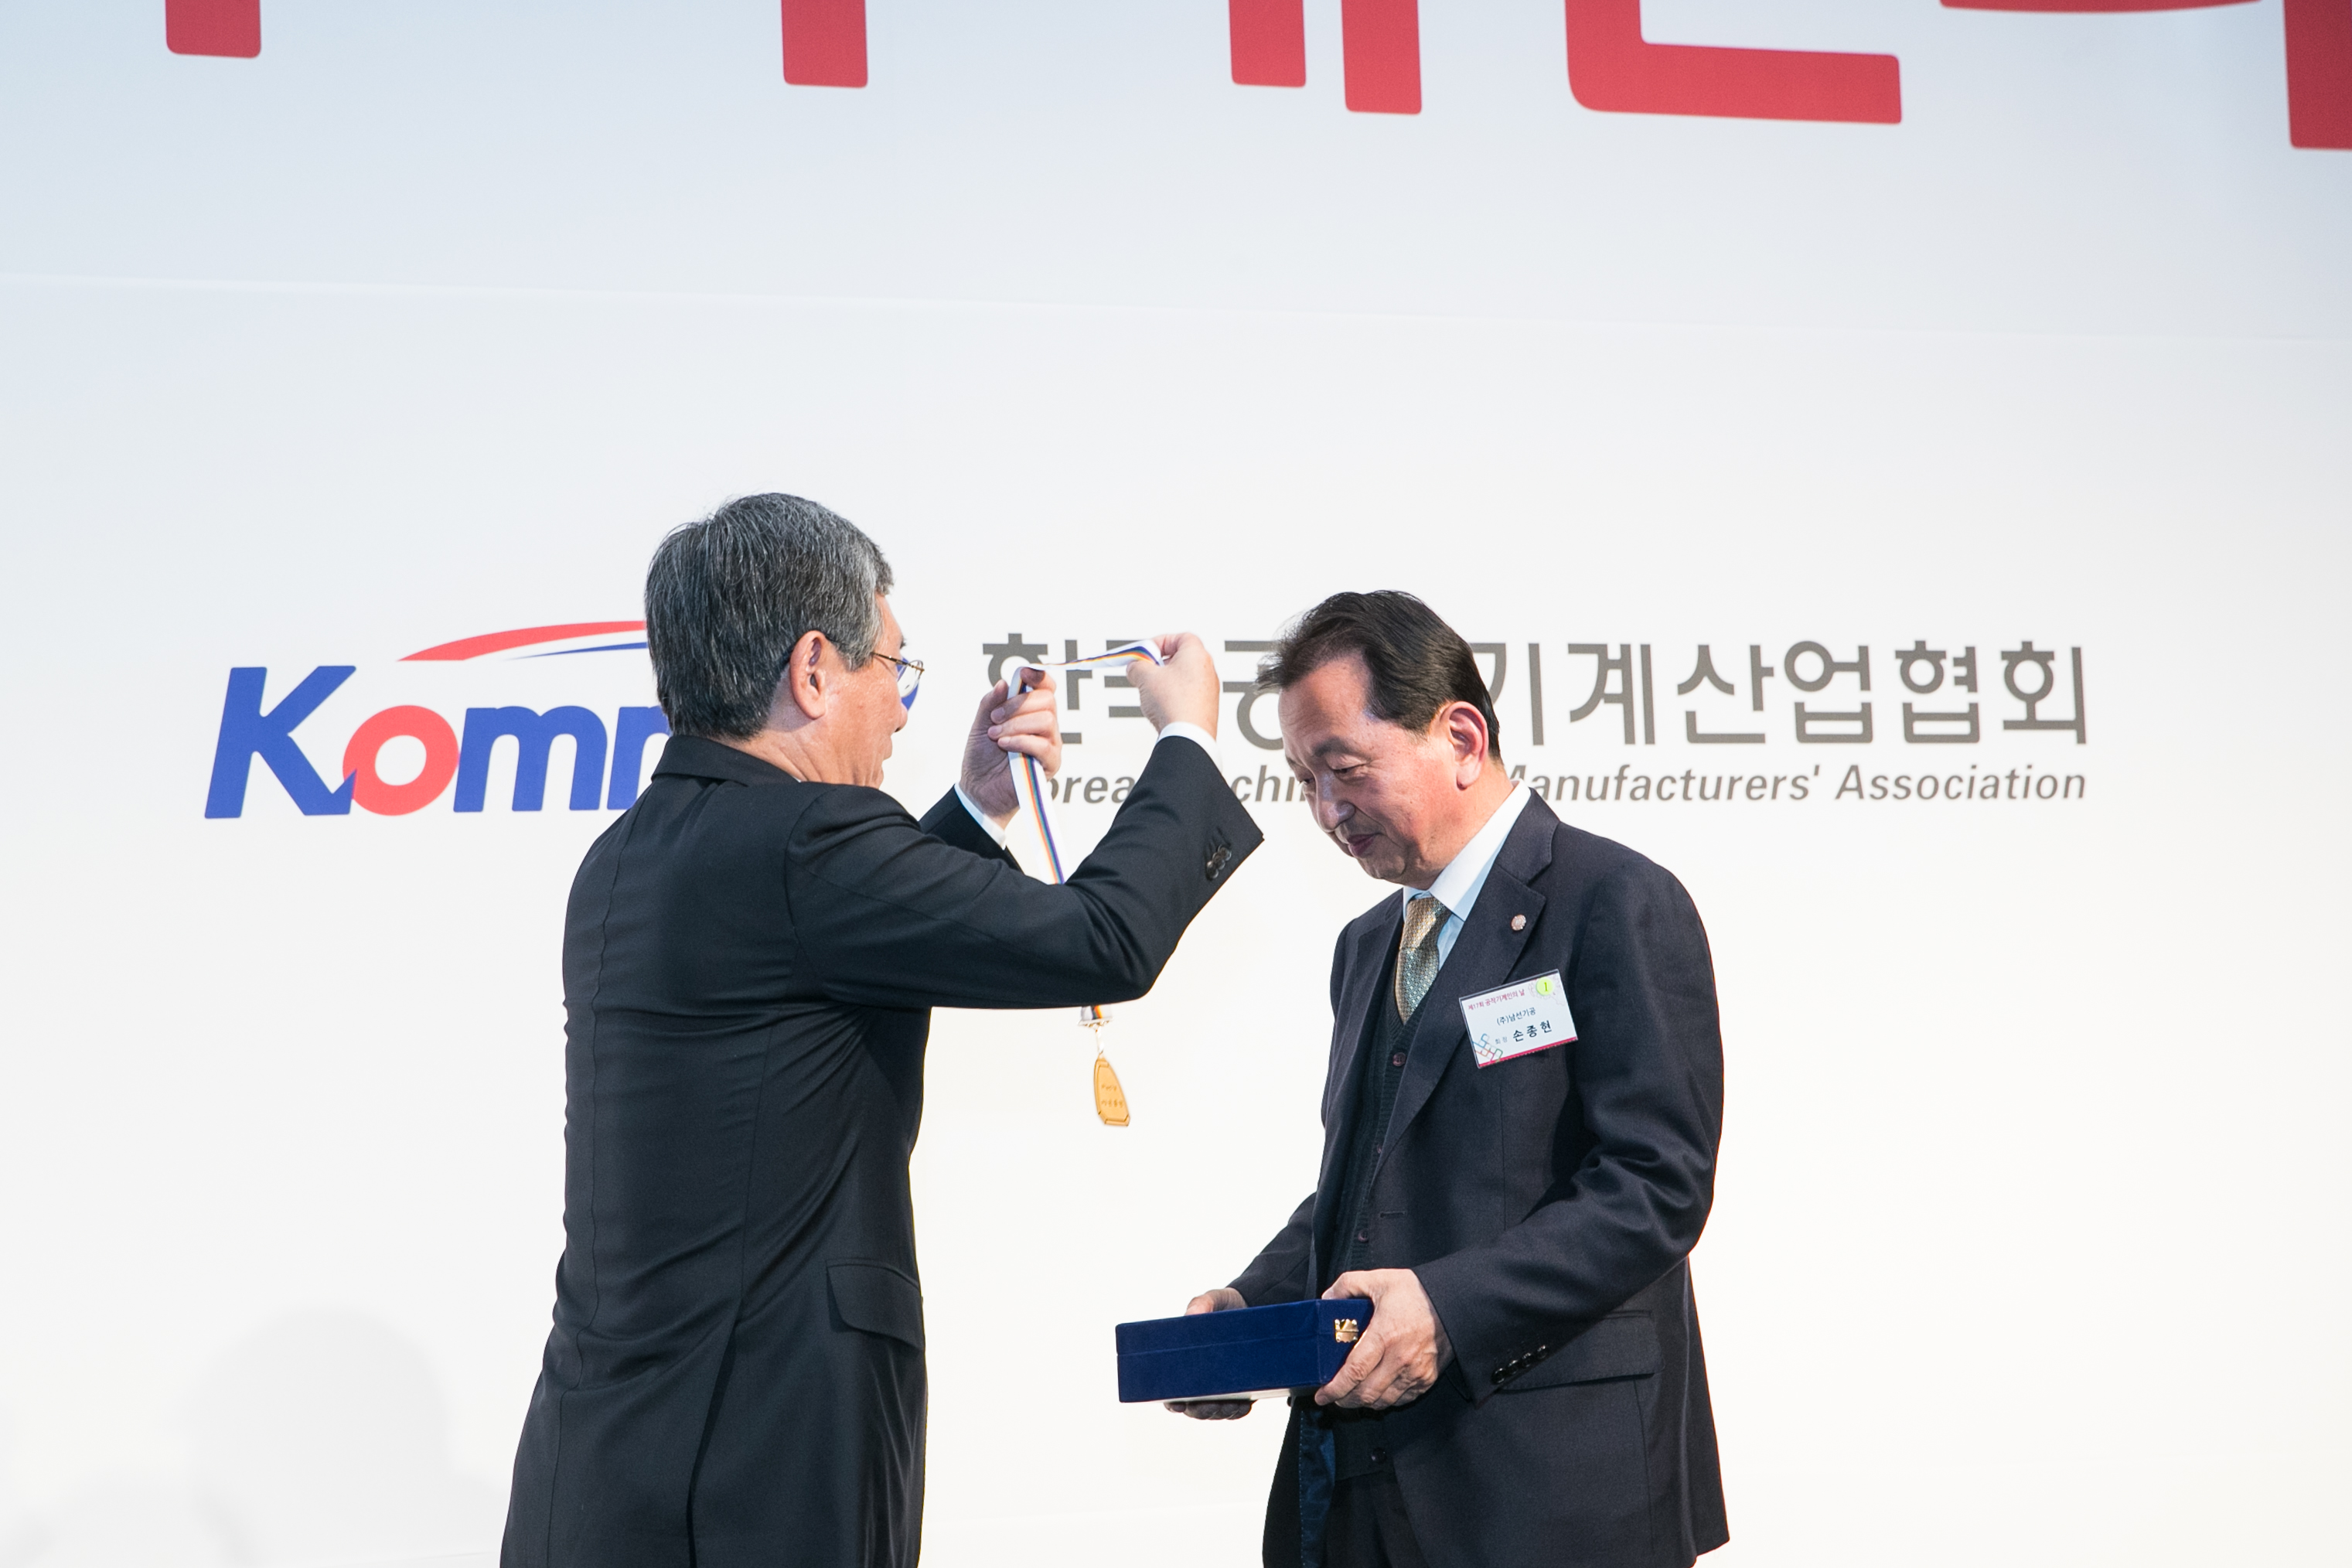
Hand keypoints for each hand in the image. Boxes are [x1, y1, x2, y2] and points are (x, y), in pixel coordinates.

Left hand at [959, 669, 1060, 821]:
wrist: (978, 789)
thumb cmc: (982, 758)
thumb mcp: (980, 724)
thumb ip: (990, 703)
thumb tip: (1003, 683)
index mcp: (1031, 712)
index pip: (1046, 687)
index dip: (1038, 676)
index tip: (1022, 674)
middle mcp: (1045, 725)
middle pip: (1047, 700)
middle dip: (1017, 705)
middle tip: (995, 719)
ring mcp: (1050, 744)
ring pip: (1046, 720)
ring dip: (1016, 724)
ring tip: (995, 736)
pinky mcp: (1051, 764)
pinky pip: (1044, 745)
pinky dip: (1021, 740)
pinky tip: (1004, 745)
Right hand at [1123, 634, 1220, 736]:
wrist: (1188, 735)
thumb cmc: (1175, 704)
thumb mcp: (1145, 677)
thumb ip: (1137, 666)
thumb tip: (1135, 668)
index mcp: (1197, 655)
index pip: (1180, 637)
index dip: (1159, 642)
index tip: (1145, 652)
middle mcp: (1208, 670)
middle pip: (1181, 658)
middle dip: (1159, 663)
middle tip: (1145, 671)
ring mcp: (1209, 690)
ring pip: (1183, 678)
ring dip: (1165, 682)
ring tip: (1152, 692)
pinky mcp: (1206, 707)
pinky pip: (1187, 695)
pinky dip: (1174, 696)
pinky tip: (1162, 707)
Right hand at [1166, 1288, 1252, 1419]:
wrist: (1254, 1307)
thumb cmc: (1226, 1306)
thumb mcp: (1214, 1299)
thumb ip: (1202, 1303)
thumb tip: (1191, 1316)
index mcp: (1186, 1363)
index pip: (1172, 1392)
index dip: (1172, 1402)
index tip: (1178, 1404)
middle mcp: (1202, 1380)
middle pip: (1194, 1407)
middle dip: (1201, 1410)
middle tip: (1210, 1404)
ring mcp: (1221, 1387)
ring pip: (1216, 1410)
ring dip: (1221, 1412)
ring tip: (1229, 1405)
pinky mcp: (1241, 1390)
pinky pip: (1237, 1408)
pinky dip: (1238, 1410)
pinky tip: (1243, 1406)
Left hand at [1314, 1270, 1452, 1410]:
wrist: (1454, 1301)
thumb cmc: (1418, 1292)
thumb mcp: (1379, 1279)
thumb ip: (1348, 1285)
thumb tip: (1327, 1300)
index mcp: (1385, 1335)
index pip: (1354, 1372)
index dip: (1335, 1388)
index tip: (1322, 1394)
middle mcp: (1401, 1358)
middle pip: (1366, 1393)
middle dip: (1344, 1400)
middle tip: (1332, 1397)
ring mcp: (1416, 1371)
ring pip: (1383, 1401)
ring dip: (1363, 1403)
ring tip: (1351, 1396)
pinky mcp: (1427, 1378)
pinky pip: (1401, 1399)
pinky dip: (1385, 1401)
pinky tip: (1375, 1393)